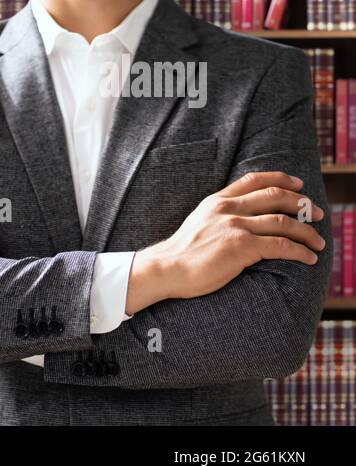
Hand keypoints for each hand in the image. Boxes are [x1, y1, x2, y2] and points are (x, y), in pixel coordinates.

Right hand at [125, 171, 325, 313]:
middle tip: (317, 214)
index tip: (298, 185)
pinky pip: (281, 245)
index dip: (281, 179)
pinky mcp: (241, 247)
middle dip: (302, 204)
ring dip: (307, 232)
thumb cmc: (180, 254)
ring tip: (318, 242)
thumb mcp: (198, 224)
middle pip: (276, 196)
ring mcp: (235, 227)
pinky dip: (300, 251)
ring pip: (283, 221)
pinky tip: (308, 258)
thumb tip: (241, 220)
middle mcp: (227, 209)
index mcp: (216, 202)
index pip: (254, 180)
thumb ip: (219, 217)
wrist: (165, 269)